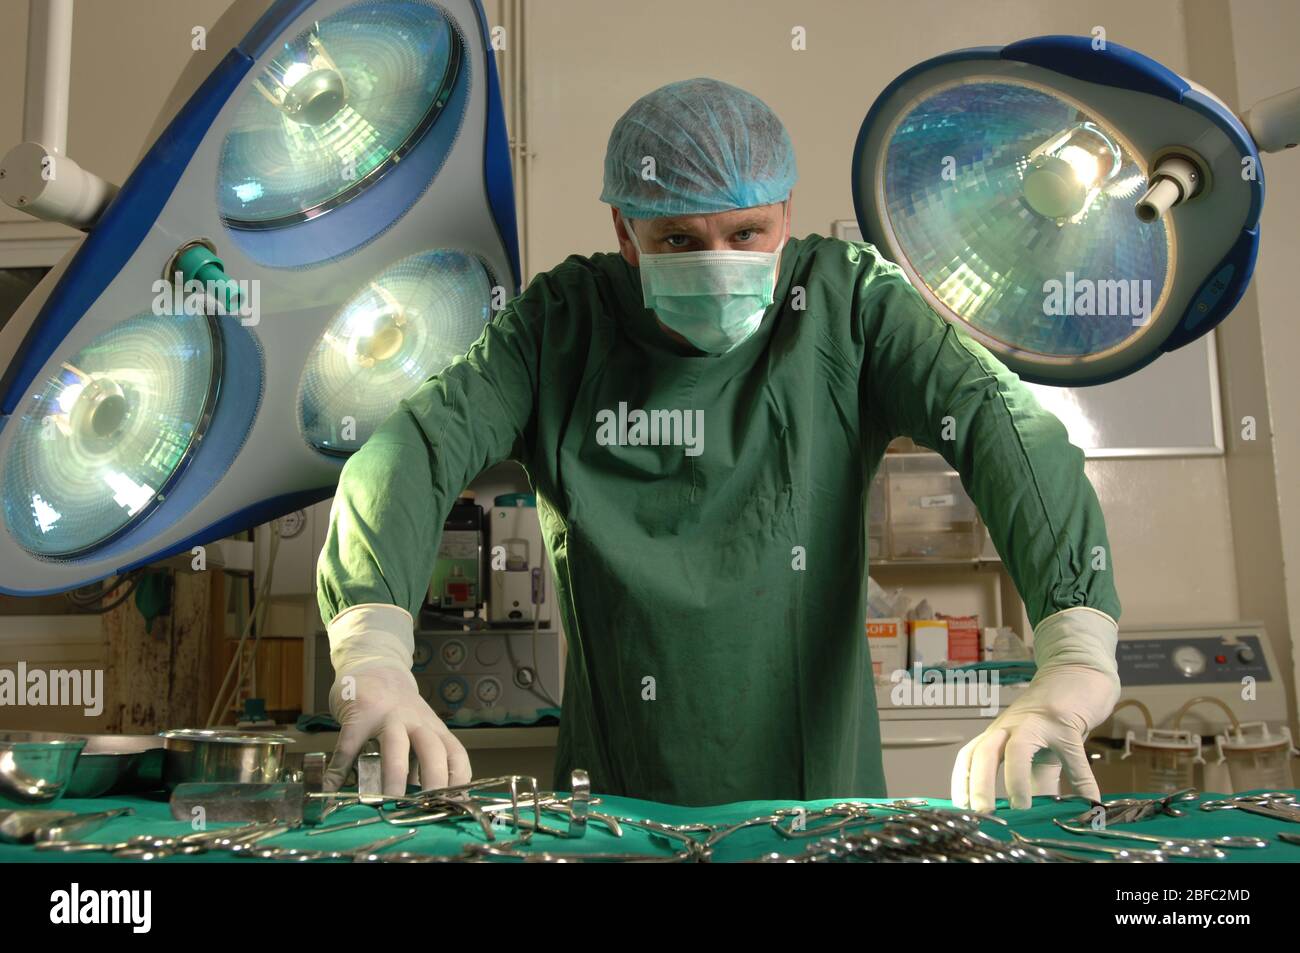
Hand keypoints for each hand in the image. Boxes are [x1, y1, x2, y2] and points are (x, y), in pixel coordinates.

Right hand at [325, 665, 471, 794]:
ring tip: (385, 803)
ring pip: (395, 746)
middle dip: (433, 781)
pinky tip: (331, 787)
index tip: (453, 804)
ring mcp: (387, 716)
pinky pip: (349, 746)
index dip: (457, 779)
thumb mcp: (417, 729)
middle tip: (426, 810)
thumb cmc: (399, 709)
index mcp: (433, 729)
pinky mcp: (359, 714)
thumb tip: (422, 801)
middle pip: (432, 750)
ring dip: (392, 776)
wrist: (375, 665)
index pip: (456, 754)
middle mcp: (416, 722)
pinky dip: (339, 769)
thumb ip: (418, 761)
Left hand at [950, 607, 1119, 811]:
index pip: (969, 756)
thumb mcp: (1040, 753)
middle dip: (978, 782)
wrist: (1077, 674)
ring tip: (1021, 807)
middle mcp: (1011, 726)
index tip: (960, 808)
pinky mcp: (1067, 722)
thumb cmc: (1053, 719)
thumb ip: (1036, 783)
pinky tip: (1092, 804)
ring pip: (1018, 748)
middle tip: (980, 812)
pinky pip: (1074, 757)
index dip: (961, 781)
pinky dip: (1083, 783)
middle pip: (984, 752)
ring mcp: (1038, 722)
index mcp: (999, 734)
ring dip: (1015, 779)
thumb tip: (1034, 819)